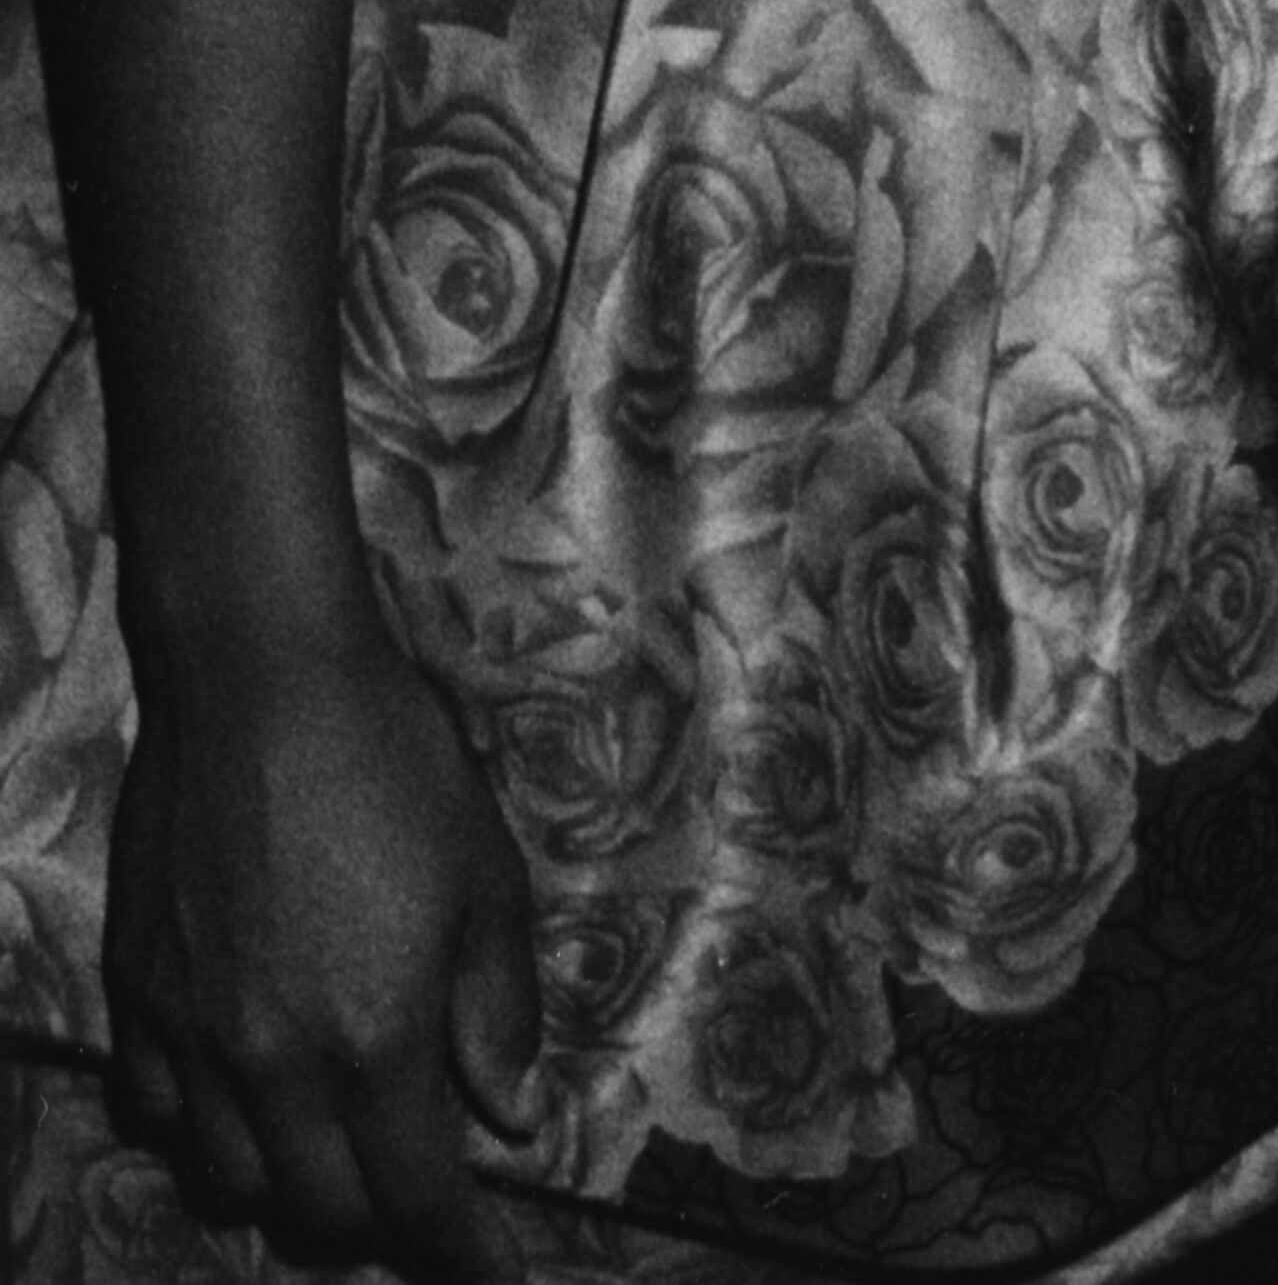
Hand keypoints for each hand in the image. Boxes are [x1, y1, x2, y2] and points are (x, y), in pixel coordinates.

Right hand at [106, 622, 539, 1279]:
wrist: (262, 681)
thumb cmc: (396, 763)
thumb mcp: (486, 876)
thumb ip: (497, 1009)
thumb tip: (511, 1115)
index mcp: (375, 1039)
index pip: (417, 1197)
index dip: (460, 1253)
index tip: (492, 1275)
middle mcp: (273, 1064)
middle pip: (318, 1211)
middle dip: (379, 1223)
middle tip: (418, 1193)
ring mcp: (192, 1037)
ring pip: (230, 1181)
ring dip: (289, 1184)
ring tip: (332, 1146)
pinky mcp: (137, 997)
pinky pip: (158, 1115)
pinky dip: (205, 1131)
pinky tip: (243, 1095)